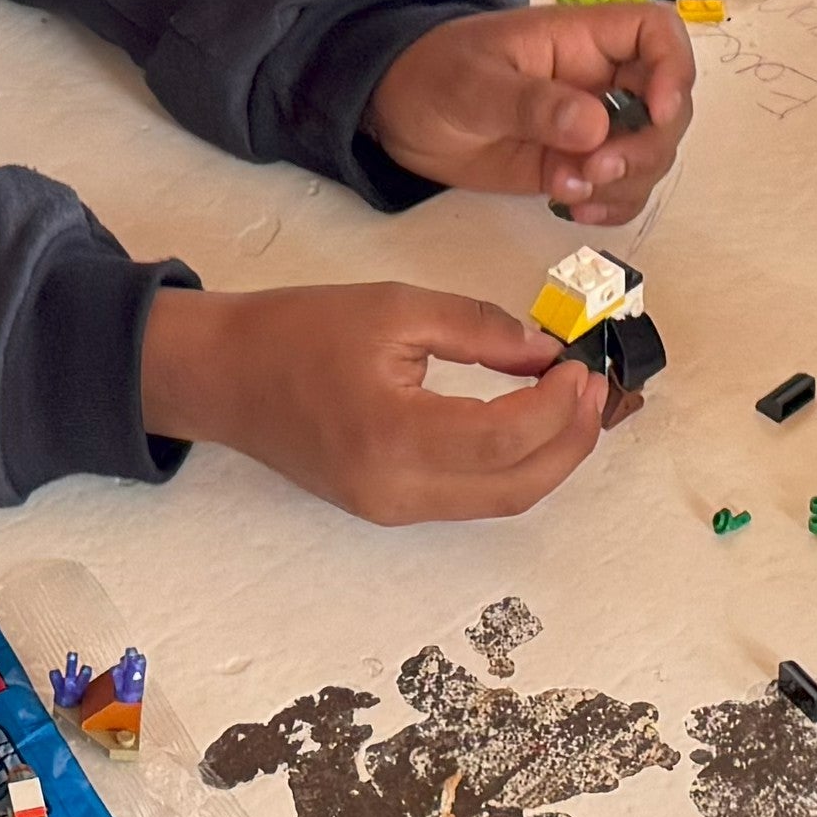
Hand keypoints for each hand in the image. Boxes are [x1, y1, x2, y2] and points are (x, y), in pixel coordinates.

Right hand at [141, 281, 613, 523]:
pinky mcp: (386, 508)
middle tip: (594, 390)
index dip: (558, 405)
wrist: (222, 375)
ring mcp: (390, 509)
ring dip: (547, 458)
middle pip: (516, 487)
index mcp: (393, 437)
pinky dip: (510, 465)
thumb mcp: (395, 307)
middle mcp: (395, 490)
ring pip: (497, 500)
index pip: (506, 437)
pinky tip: (527, 422)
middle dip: (570, 442)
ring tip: (572, 405)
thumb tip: (545, 353)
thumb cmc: (296, 331)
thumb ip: (479, 329)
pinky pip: (468, 497)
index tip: (579, 365)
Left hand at [367, 0, 692, 229]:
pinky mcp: (574, 165)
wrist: (396, 112)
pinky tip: (572, 207)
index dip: (674, 68)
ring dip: (628, 181)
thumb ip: (532, 104)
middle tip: (598, 170)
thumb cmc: (432, 73)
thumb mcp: (474, 83)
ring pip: (649, 153)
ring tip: (571, 191)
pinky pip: (619, 187)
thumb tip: (594, 128)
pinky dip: (610, 205)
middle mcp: (597, 81)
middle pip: (668, 105)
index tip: (658, 111)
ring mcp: (589, 127)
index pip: (657, 33)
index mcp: (581, 40)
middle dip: (647, 145)